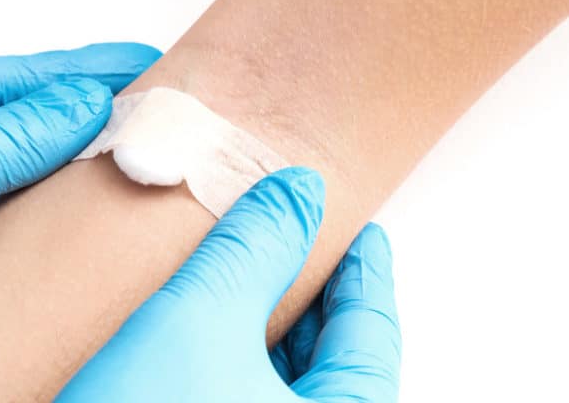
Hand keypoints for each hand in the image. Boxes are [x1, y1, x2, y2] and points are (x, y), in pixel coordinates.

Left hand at [0, 43, 160, 398]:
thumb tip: (76, 104)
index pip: (2, 83)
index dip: (73, 71)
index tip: (134, 65)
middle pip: (18, 136)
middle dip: (86, 124)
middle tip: (153, 118)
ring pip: (18, 197)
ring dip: (74, 186)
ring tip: (134, 166)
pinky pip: (6, 254)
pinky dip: (50, 242)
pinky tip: (86, 232)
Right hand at [56, 168, 400, 401]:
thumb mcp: (199, 321)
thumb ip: (255, 247)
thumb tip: (297, 189)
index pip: (371, 332)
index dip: (364, 268)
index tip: (357, 227)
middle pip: (335, 358)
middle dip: (313, 293)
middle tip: (297, 242)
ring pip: (288, 382)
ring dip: (271, 325)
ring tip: (251, 276)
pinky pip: (247, 397)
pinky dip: (240, 358)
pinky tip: (212, 331)